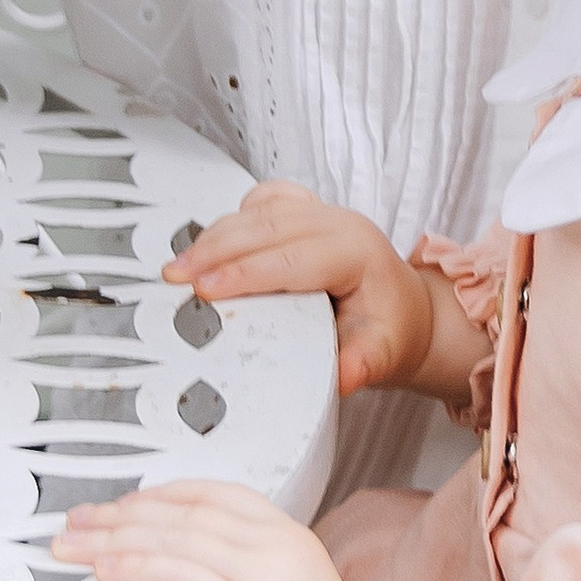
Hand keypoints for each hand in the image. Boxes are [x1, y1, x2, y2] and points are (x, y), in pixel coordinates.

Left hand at [54, 483, 403, 580]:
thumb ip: (249, 578)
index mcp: (286, 535)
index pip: (212, 493)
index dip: (159, 494)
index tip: (123, 504)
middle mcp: (272, 542)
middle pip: (180, 510)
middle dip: (118, 514)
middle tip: (77, 521)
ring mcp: (257, 571)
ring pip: (169, 535)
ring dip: (110, 538)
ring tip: (71, 544)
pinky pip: (174, 574)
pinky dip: (133, 566)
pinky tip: (103, 569)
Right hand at [163, 185, 441, 396]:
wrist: (405, 311)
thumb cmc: (390, 329)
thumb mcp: (384, 353)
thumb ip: (363, 364)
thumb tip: (344, 377)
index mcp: (358, 251)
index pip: (291, 259)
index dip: (244, 273)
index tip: (206, 290)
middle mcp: (338, 223)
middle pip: (266, 227)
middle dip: (215, 252)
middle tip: (176, 278)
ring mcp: (320, 211)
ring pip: (258, 212)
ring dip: (213, 237)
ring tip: (178, 265)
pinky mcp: (304, 211)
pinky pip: (262, 202)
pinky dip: (231, 220)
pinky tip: (207, 243)